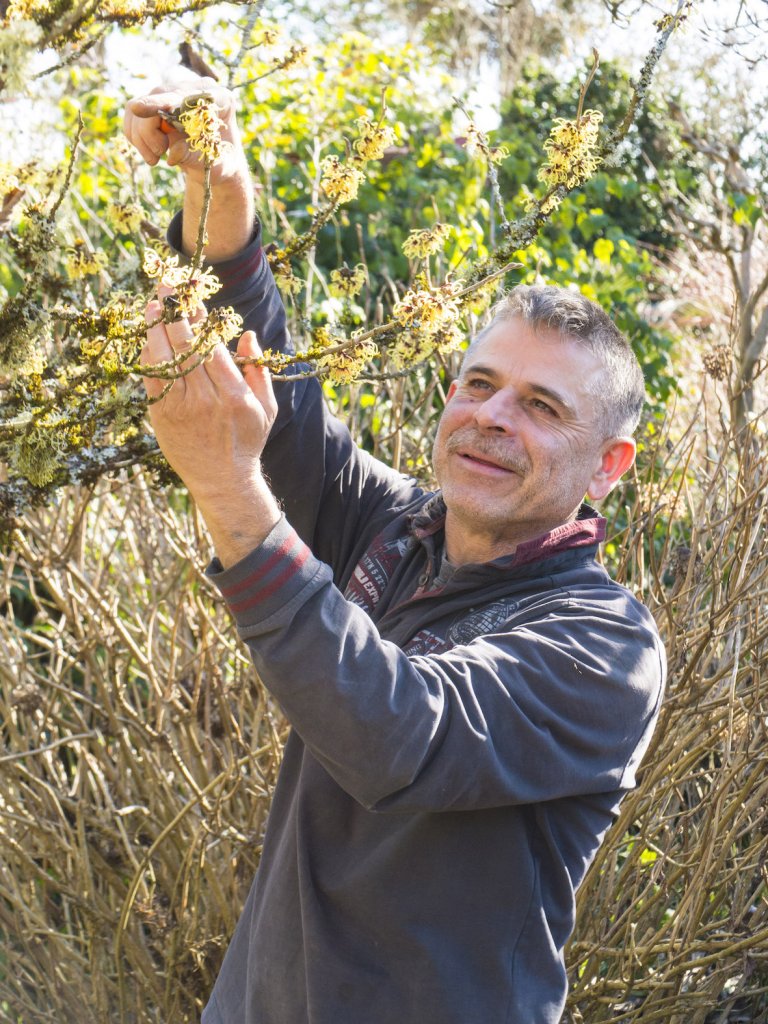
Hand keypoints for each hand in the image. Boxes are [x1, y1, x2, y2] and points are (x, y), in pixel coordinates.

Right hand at [123, 68, 246, 185]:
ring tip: (155, 158)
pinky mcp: (156, 102)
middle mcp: (194, 88)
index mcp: (219, 97)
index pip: (187, 95)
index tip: (139, 109)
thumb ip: (194, 156)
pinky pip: (133, 114)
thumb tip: (172, 153)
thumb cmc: (222, 162)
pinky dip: (135, 136)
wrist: (217, 163)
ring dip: (141, 137)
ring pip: (139, 105)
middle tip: (158, 154)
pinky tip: (150, 152)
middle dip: (150, 130)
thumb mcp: (214, 164)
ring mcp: (173, 92)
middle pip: (159, 97)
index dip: (162, 102)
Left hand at [143, 296, 280, 565]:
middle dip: (174, 313)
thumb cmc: (246, 441)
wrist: (223, 481)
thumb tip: (248, 334)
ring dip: (156, 329)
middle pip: (186, 346)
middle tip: (167, 287)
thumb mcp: (266, 408)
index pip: (212, 346)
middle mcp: (206, 400)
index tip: (193, 297)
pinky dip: (148, 356)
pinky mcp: (162, 416)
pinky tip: (148, 338)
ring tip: (154, 305)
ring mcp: (181, 408)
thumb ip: (258, 370)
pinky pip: (152, 379)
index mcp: (235, 395)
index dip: (200, 319)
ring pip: (165, 359)